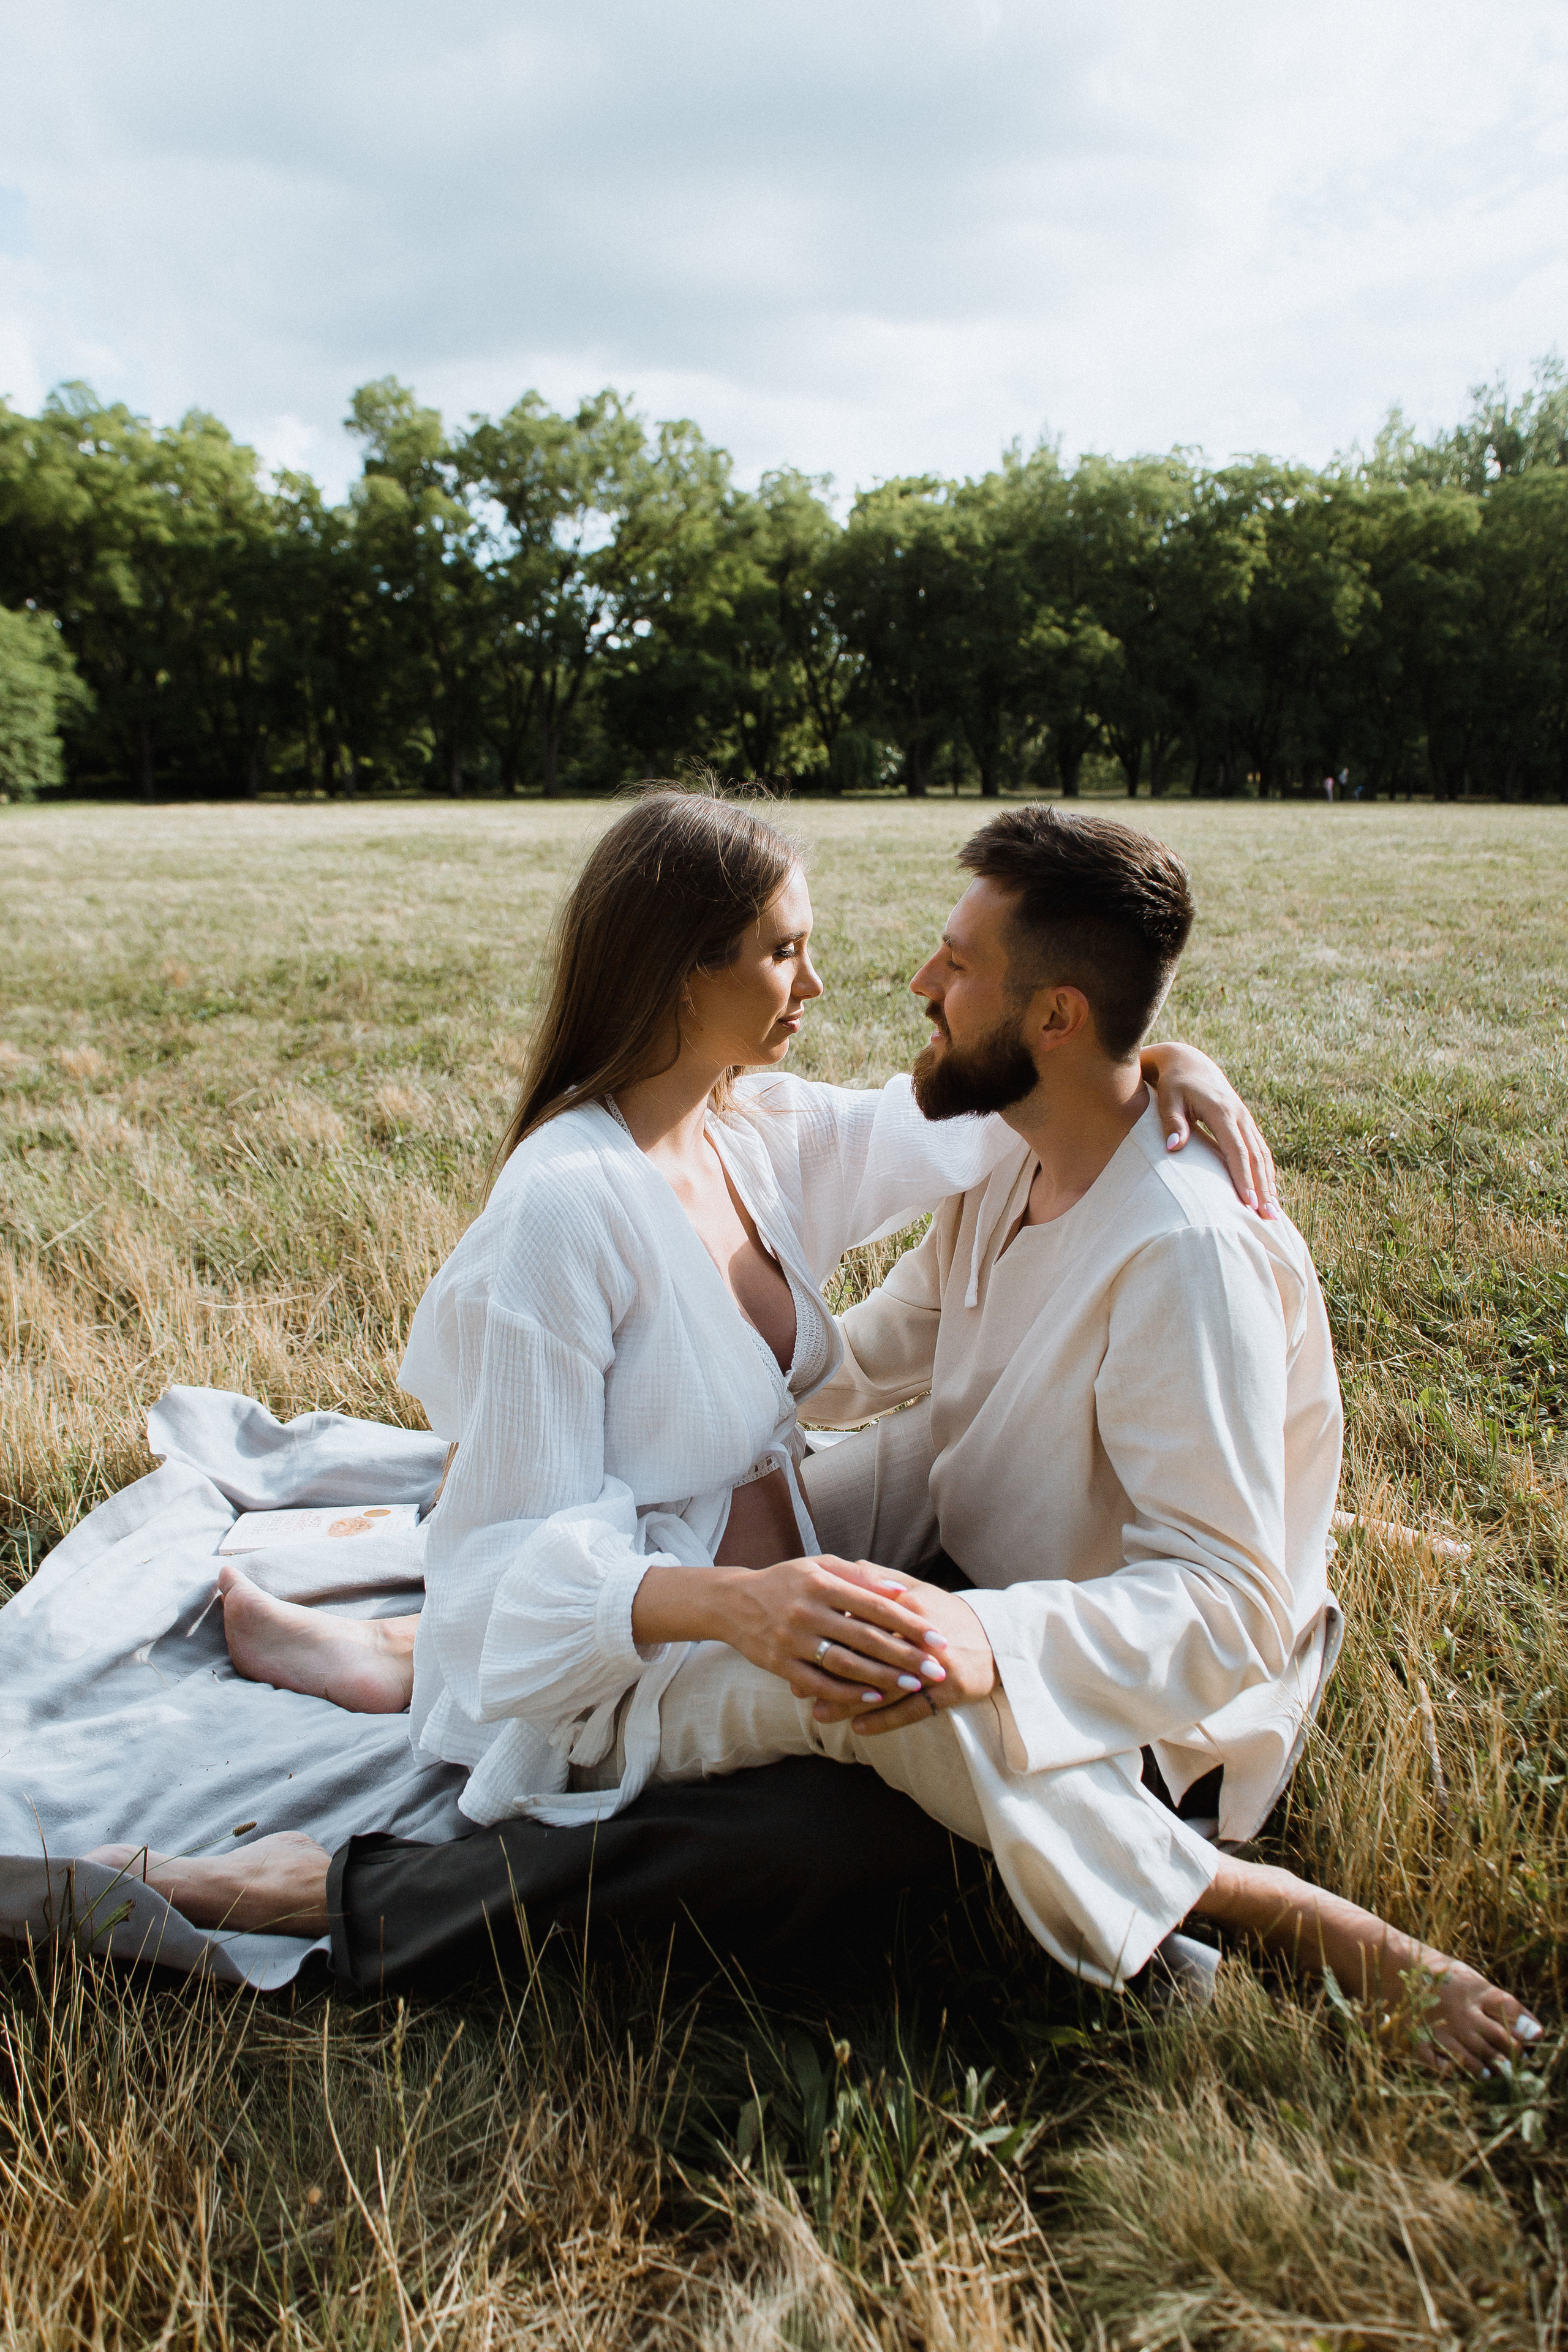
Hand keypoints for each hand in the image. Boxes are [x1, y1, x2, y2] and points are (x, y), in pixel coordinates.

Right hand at [633, 1554, 946, 1708]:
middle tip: (935, 1668)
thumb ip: (859, 1577)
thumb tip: (901, 1590)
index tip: (937, 1638)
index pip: (874, 1605)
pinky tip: (873, 1697)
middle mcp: (806, 1610)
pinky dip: (848, 1692)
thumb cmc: (785, 1582)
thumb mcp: (819, 1567)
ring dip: (882, 1676)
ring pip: (845, 1663)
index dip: (909, 1623)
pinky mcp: (780, 1664)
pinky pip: (819, 1683)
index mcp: (820, 1582)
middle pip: (865, 1636)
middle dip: (904, 1654)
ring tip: (912, 1685)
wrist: (733, 1603)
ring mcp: (792, 1639)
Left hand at [810, 1577, 996, 1736]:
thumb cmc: (947, 1614)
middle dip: (831, 1675)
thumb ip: (880, 1579)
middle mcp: (920, 1636)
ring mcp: (936, 1666)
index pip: (860, 1619)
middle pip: (868, 1657)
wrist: (998, 1639)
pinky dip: (883, 1721)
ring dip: (850, 1704)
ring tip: (818, 1714)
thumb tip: (845, 1567)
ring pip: (885, 1687)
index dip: (828, 1634)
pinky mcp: (950, 1691)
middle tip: (799, 1688)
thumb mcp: (917, 1589)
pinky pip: (911, 1709)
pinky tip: (857, 1728)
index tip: (799, 1647)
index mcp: (908, 1605)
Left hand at [1142, 1041, 1277, 1216]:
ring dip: (1269, 1184)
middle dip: (1263, 1189)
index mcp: (1222, 1110)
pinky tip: (1268, 1192)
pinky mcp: (1245, 1122)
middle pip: (1256, 1157)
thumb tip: (1174, 1147)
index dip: (1243, 1177)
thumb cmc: (1174, 1083)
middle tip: (1269, 1218)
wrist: (1188, 1061)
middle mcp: (1240, 1115)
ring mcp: (1245, 1118)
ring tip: (1275, 1213)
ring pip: (1263, 1155)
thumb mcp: (1167, 1099)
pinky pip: (1260, 1150)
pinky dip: (1266, 1172)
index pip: (1236, 1150)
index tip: (1247, 1203)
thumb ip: (1172, 1122)